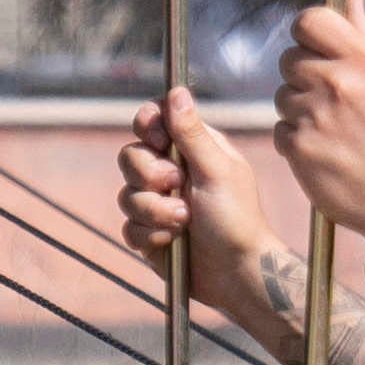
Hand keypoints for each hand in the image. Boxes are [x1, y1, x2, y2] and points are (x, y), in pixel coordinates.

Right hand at [118, 84, 306, 350]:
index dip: (148, 127)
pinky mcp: (149, 233)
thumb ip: (192, 133)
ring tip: (184, 221)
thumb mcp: (217, 170)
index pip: (153, 120)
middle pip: (130, 155)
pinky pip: (128, 227)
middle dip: (150, 174)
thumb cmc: (237, 218)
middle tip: (177, 186)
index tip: (158, 140)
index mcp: (192, 149)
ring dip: (155, 210)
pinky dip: (151, 235)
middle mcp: (171, 172)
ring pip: (126, 194)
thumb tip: (177, 90)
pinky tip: (173, 241)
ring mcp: (158, 203)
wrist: (236, 273)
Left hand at [273, 0, 364, 263]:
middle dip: (304, 77)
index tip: (315, 50)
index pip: (309, 20)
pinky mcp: (298, 147)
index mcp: (363, 61)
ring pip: (283, 95)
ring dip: (300, 110)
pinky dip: (297, 140)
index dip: (306, 33)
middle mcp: (337, 83)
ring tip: (333, 131)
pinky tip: (325, 152)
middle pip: (289, 59)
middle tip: (331, 101)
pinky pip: (281, 129)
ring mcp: (314, 115)